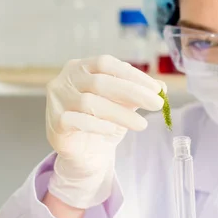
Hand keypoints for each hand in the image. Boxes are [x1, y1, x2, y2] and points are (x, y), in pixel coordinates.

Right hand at [46, 55, 164, 208]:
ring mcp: (56, 101)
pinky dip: (96, 125)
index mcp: (81, 67)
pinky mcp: (54, 123)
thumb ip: (137, 93)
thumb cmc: (101, 121)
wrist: (83, 153)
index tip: (157, 88)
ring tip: (142, 125)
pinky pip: (76, 121)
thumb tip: (162, 87)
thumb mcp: (122, 104)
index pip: (106, 63)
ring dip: (120, 114)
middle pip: (100, 82)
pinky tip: (112, 131)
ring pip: (90, 103)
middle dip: (132, 92)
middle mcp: (65, 80)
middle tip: (157, 104)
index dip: (133, 74)